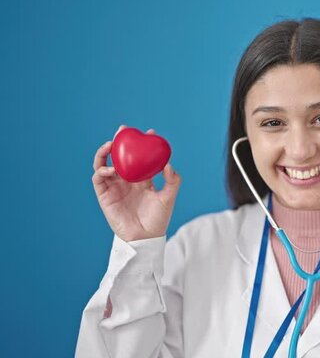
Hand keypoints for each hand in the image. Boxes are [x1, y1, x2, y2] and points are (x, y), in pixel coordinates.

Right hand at [92, 125, 181, 241]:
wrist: (145, 237)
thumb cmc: (158, 219)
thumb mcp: (169, 197)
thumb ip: (173, 180)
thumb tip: (168, 163)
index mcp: (142, 179)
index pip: (140, 156)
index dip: (143, 143)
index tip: (150, 133)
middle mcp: (126, 180)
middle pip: (119, 156)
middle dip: (120, 141)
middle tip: (123, 130)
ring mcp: (114, 186)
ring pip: (104, 163)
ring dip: (104, 152)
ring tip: (110, 145)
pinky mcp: (104, 195)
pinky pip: (98, 178)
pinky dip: (101, 170)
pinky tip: (111, 169)